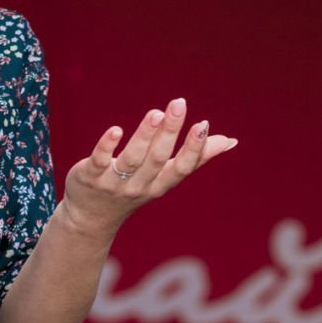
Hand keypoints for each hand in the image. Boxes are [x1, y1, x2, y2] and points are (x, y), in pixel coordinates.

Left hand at [63, 96, 237, 236]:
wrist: (91, 218)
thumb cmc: (135, 189)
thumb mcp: (165, 178)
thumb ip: (196, 159)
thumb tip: (231, 141)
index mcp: (160, 184)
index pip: (181, 168)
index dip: (194, 149)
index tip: (204, 124)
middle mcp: (140, 185)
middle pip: (158, 158)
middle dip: (169, 132)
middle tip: (179, 104)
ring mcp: (114, 183)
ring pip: (132, 159)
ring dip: (144, 136)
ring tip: (155, 113)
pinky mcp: (90, 177)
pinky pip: (100, 161)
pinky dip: (107, 147)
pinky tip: (115, 130)